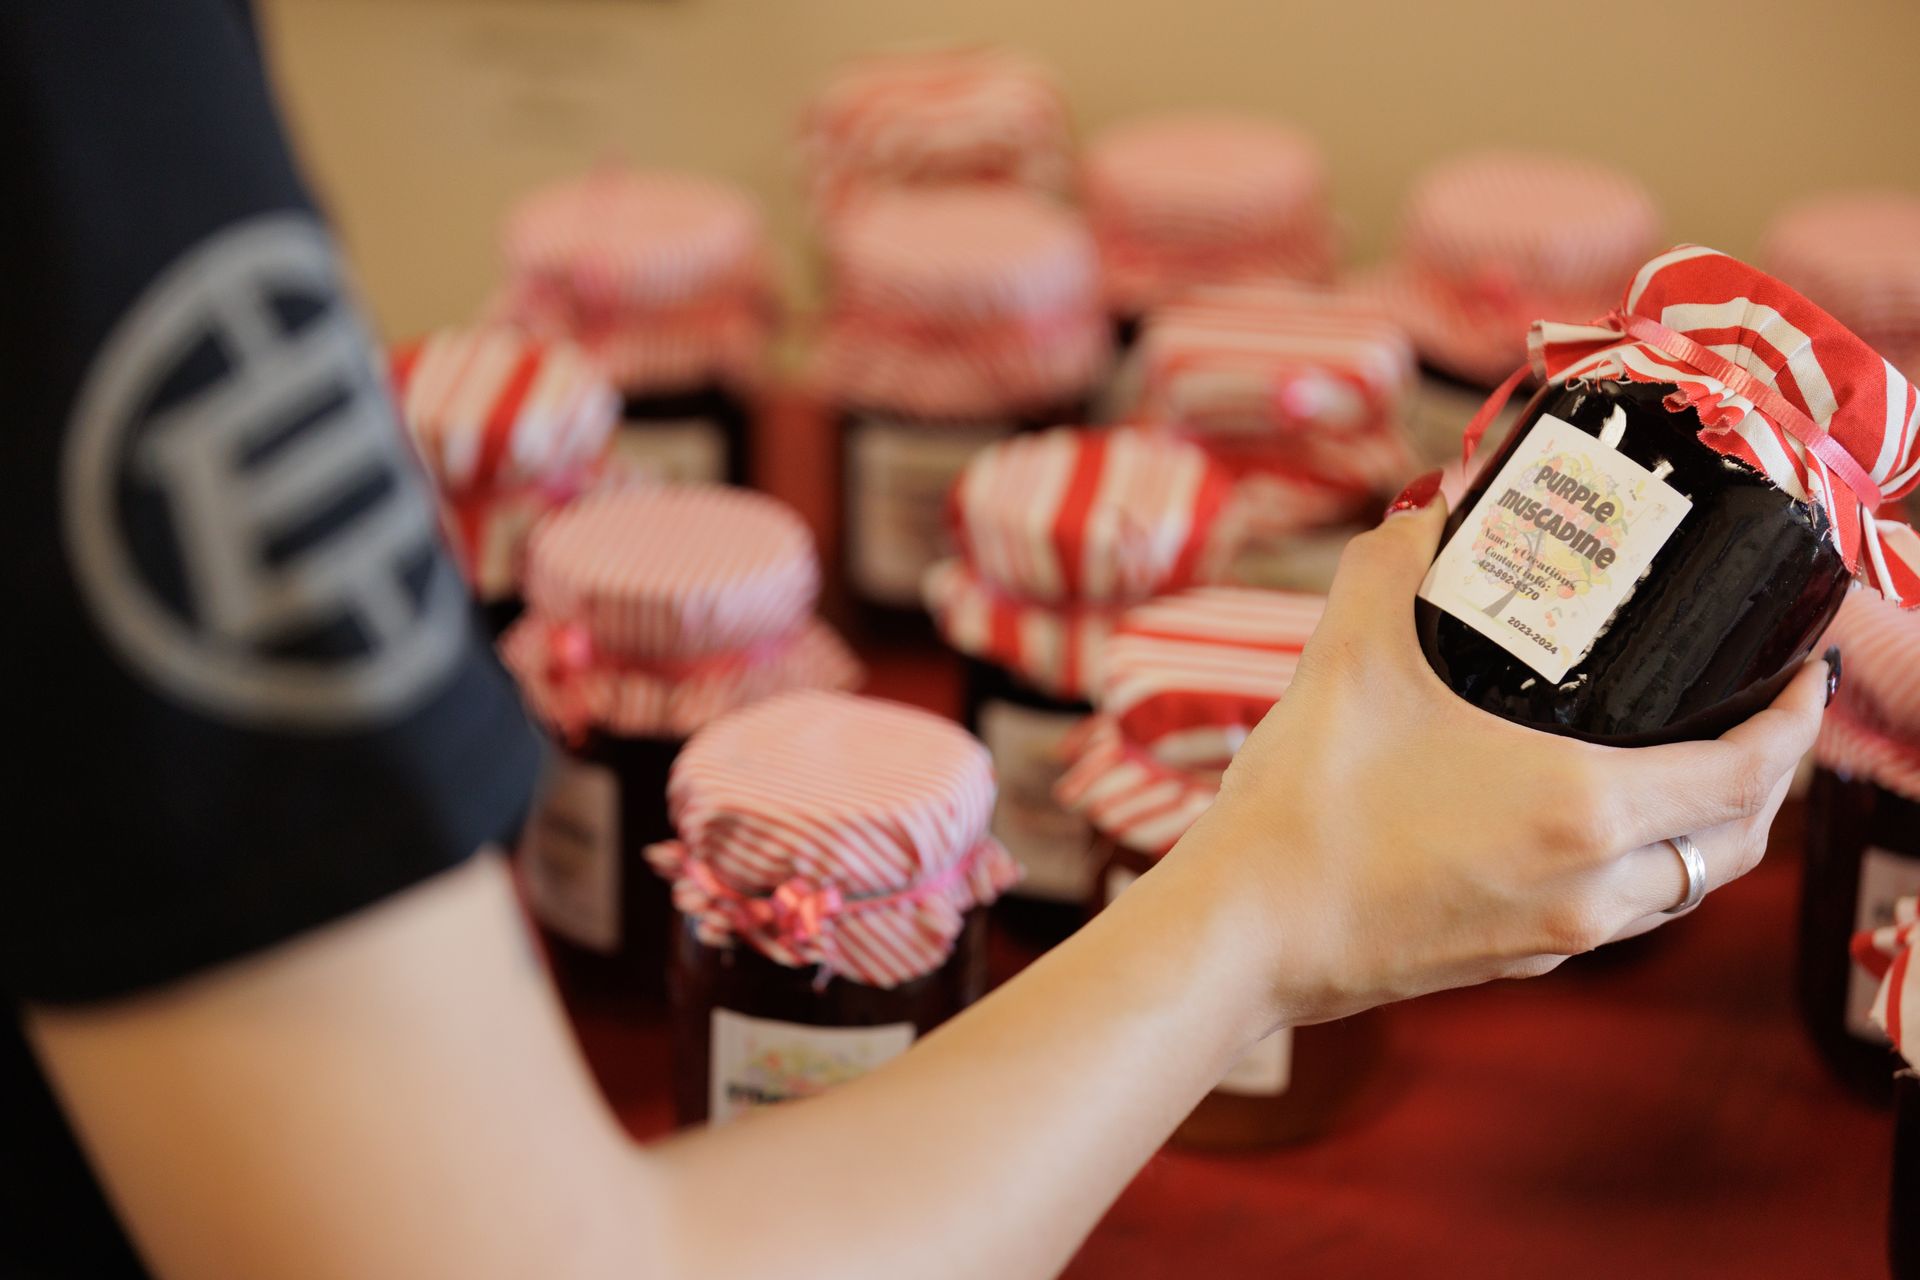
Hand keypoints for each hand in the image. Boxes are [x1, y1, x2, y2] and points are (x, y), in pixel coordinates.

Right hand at [1175, 485, 1830, 1028]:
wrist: (1245, 931)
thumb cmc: (1306, 808)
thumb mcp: (1351, 654)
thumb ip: (1398, 560)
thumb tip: (1436, 503)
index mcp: (1582, 807)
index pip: (1748, 770)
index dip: (1796, 718)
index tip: (1803, 672)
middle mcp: (1593, 886)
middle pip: (1738, 839)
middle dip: (1768, 775)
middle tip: (1757, 710)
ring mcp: (1557, 935)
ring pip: (1685, 887)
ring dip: (1711, 828)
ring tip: (1689, 763)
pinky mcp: (1515, 961)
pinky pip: (1618, 915)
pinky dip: (1642, 867)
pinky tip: (1588, 823)